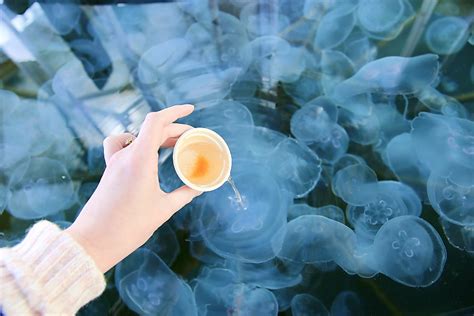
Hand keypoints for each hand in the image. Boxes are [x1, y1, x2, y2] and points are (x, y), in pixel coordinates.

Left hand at [66, 105, 201, 271]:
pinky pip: (120, 144)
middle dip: (174, 129)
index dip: (175, 112)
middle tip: (192, 139)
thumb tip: (200, 187)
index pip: (156, 122)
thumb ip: (185, 194)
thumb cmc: (129, 226)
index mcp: (140, 159)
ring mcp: (115, 161)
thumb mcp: (163, 209)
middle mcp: (125, 155)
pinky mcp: (110, 170)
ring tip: (171, 144)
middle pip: (152, 129)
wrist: (94, 240)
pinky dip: (134, 141)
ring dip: (156, 135)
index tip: (191, 110)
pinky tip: (141, 149)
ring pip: (138, 136)